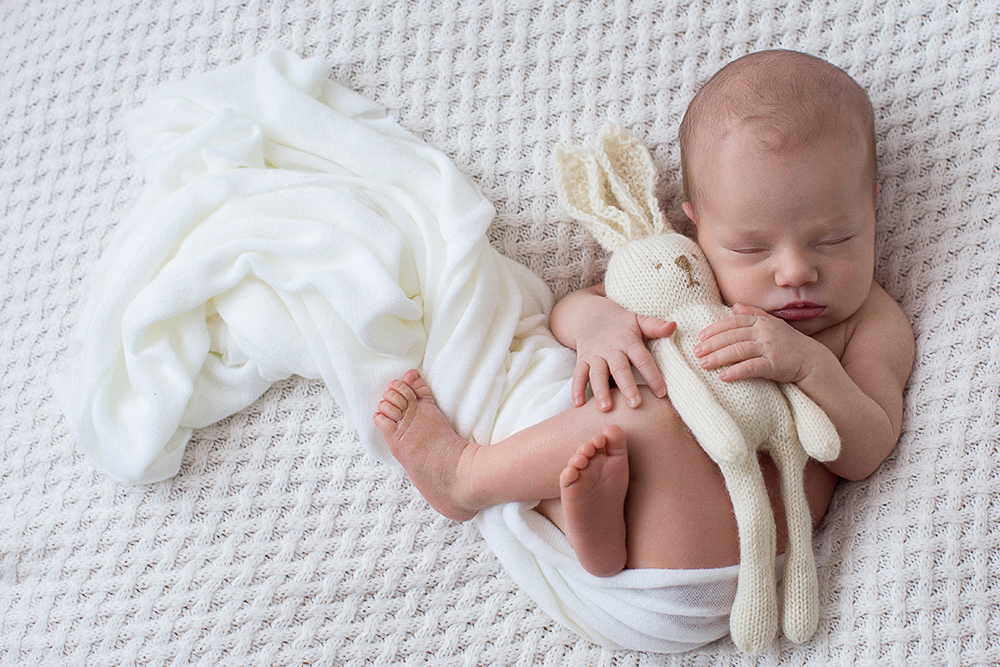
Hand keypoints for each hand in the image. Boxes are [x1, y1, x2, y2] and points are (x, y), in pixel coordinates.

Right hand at [573, 310, 675, 410]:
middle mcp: (611, 350)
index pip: (643, 359)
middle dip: (627, 387)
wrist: (590, 314)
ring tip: (605, 408)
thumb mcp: (639, 321)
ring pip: (597, 374)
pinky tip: (578, 405)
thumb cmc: (621, 324)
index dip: (652, 375)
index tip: (662, 393)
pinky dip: (576, 389)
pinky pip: (578, 375)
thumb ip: (656, 326)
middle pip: (620, 369)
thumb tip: (674, 325)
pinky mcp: (582, 361)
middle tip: (635, 404)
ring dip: (601, 391)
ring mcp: (595, 356)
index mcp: (629, 342)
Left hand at [693, 304, 819, 383]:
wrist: (813, 361)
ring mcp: (769, 348)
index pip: (733, 322)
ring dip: (718, 357)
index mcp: (761, 322)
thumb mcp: (773, 324)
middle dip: (712, 344)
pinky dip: (736, 372)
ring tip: (704, 364)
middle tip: (696, 352)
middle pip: (732, 336)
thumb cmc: (789, 344)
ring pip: (738, 350)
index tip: (701, 336)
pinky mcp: (774, 365)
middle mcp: (764, 332)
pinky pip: (751, 367)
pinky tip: (723, 377)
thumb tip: (735, 306)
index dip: (715, 329)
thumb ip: (754, 314)